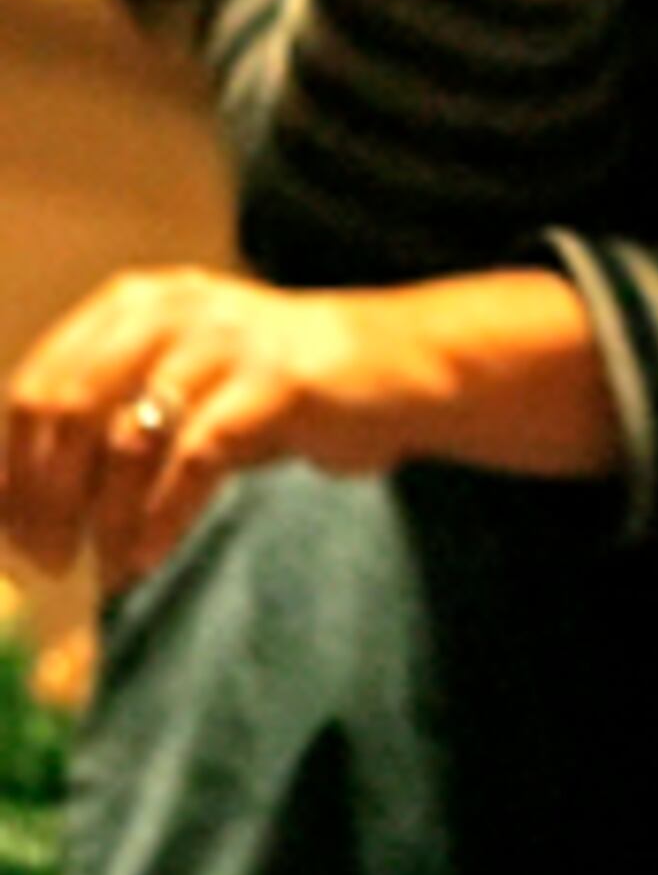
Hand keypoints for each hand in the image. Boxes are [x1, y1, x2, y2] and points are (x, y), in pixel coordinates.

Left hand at [4, 269, 414, 587]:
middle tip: (48, 561)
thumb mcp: (184, 384)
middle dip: (42, 499)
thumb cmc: (278, 388)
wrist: (401, 367)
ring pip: (124, 441)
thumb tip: (21, 505)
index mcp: (135, 305)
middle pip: (65, 409)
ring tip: (106, 570)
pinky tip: (147, 558)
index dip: (10, 469)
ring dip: (102, 521)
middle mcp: (172, 310)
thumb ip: (112, 418)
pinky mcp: (275, 384)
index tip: (8, 536)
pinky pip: (192, 461)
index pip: (35, 387)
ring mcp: (226, 342)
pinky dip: (159, 519)